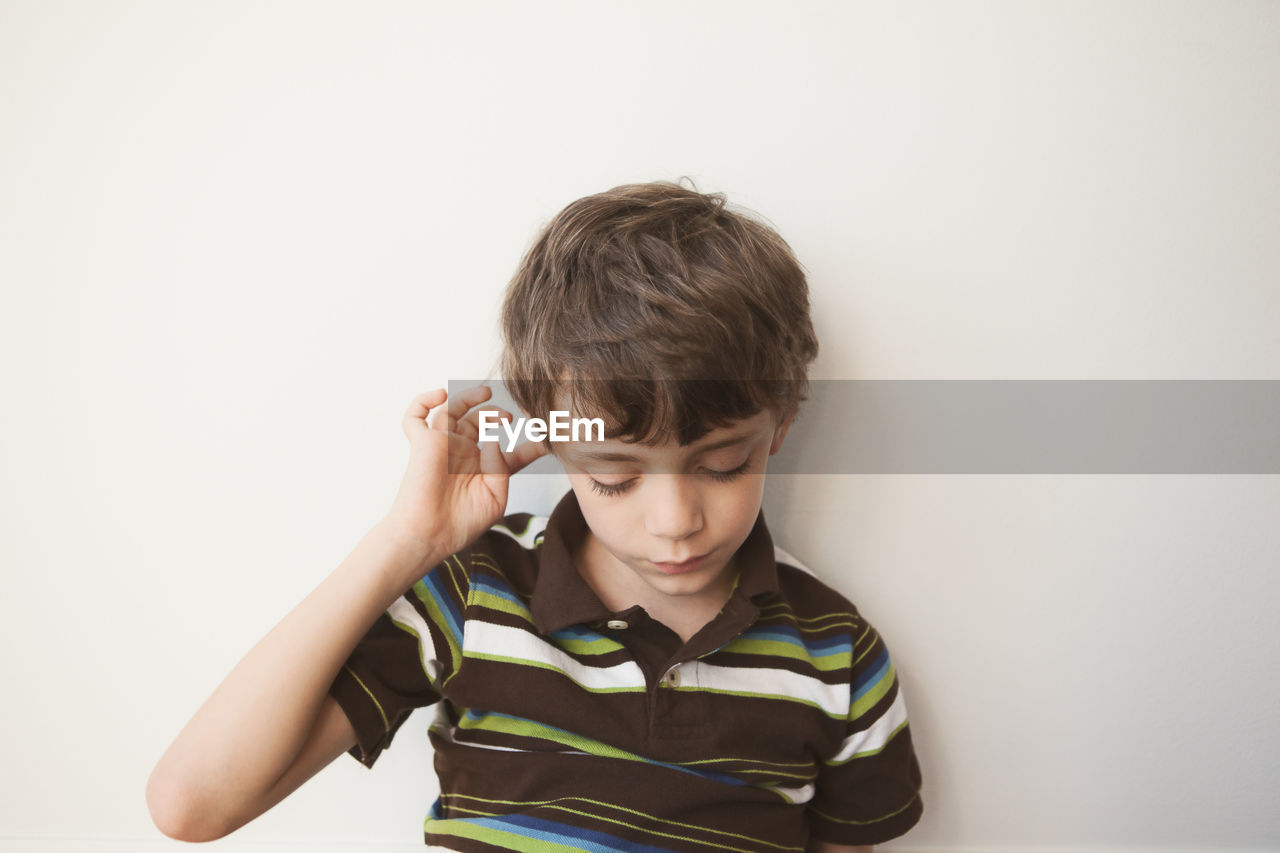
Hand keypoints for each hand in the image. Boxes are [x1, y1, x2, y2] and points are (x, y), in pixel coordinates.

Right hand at [382, 386, 547, 570]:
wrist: (430, 536)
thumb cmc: (461, 523)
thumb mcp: (495, 499)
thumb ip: (501, 468)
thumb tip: (492, 440)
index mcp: (483, 469)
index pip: (508, 450)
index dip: (530, 443)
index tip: (548, 436)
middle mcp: (463, 454)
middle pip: (479, 422)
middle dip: (495, 414)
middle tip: (509, 417)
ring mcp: (442, 446)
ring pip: (452, 410)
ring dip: (469, 397)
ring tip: (486, 393)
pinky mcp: (422, 444)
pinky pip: (414, 417)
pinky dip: (422, 401)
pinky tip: (440, 394)